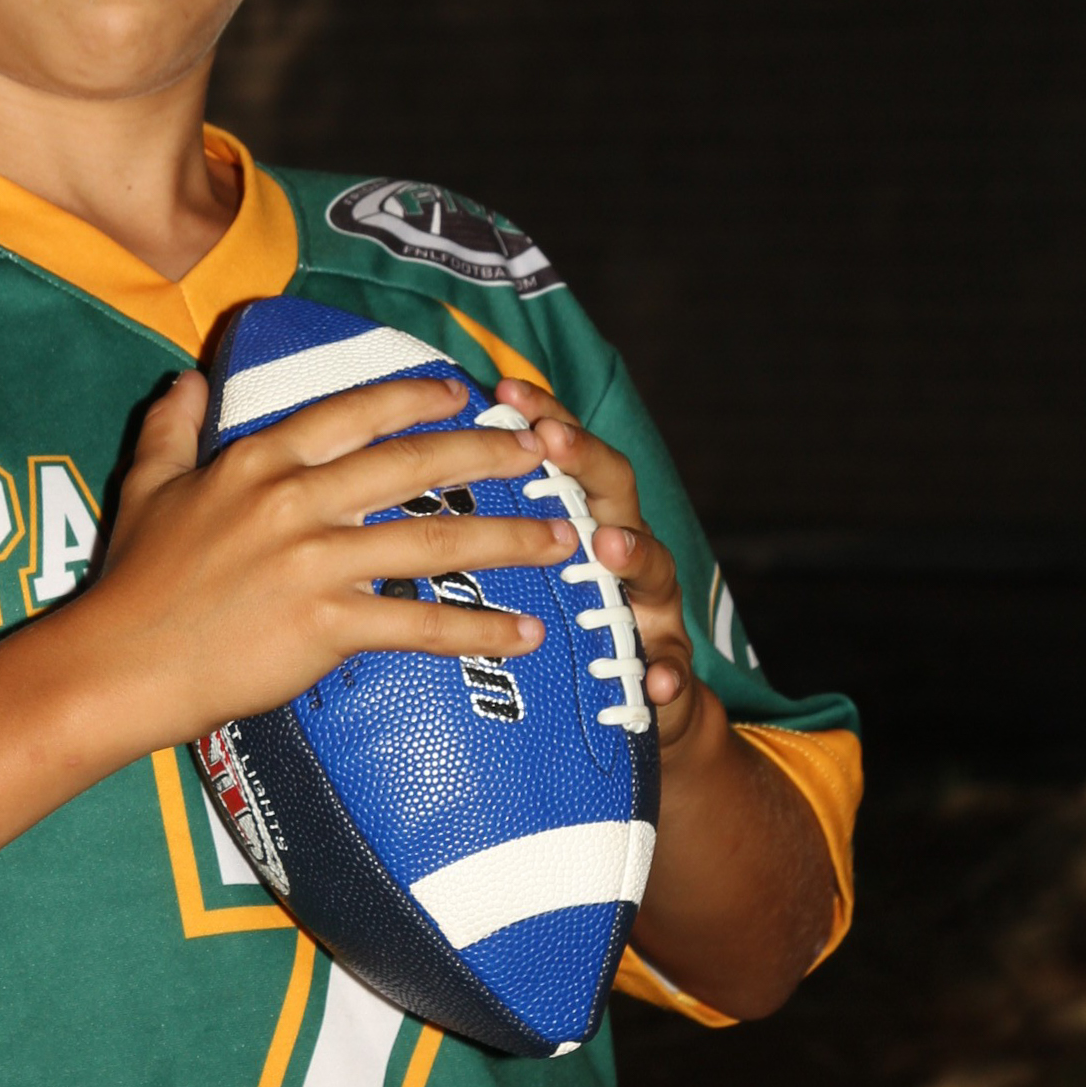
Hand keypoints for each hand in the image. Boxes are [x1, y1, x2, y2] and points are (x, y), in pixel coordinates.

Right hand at [76, 368, 578, 759]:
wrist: (119, 664)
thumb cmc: (133, 580)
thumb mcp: (147, 486)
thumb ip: (171, 427)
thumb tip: (186, 379)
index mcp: (258, 460)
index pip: (353, 412)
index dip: (415, 397)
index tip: (463, 393)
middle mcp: (295, 501)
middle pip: (412, 465)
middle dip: (487, 455)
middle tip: (540, 453)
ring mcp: (314, 563)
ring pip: (433, 542)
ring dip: (506, 540)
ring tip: (559, 539)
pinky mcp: (325, 626)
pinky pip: (419, 626)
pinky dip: (477, 631)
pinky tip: (522, 634)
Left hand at [491, 377, 699, 755]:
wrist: (627, 695)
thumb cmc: (559, 620)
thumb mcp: (520, 567)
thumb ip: (483, 525)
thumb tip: (411, 471)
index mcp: (584, 515)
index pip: (565, 452)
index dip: (541, 416)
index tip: (504, 391)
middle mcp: (623, 545)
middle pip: (614, 488)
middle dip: (586, 460)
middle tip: (553, 442)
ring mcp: (652, 602)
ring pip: (655, 567)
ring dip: (634, 553)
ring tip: (610, 547)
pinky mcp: (667, 663)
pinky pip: (673, 666)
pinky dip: (669, 672)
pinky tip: (659, 683)